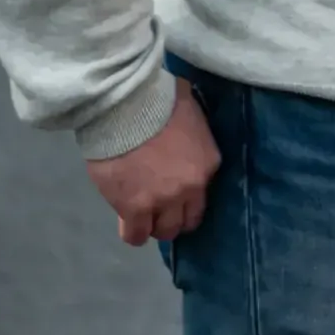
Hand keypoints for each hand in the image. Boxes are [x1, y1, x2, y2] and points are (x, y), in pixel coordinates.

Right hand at [87, 79, 219, 245]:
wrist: (126, 106)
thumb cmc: (158, 98)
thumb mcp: (190, 109)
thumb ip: (193, 128)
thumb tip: (186, 123)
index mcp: (208, 162)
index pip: (203, 192)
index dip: (187, 192)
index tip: (174, 186)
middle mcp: (191, 187)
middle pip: (188, 219)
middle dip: (175, 215)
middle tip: (159, 206)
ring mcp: (163, 201)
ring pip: (164, 231)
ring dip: (154, 224)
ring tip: (142, 213)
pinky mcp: (135, 209)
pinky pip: (136, 235)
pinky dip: (133, 232)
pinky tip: (127, 221)